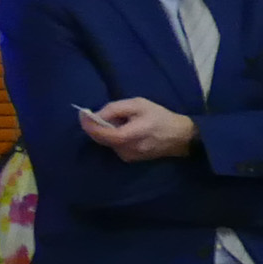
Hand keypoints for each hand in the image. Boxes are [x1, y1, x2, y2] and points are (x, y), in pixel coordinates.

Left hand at [79, 98, 198, 162]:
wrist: (180, 136)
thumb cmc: (159, 117)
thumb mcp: (138, 104)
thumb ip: (115, 109)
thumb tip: (96, 115)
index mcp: (132, 135)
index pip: (104, 135)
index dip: (90, 126)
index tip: (82, 115)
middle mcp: (128, 150)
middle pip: (102, 139)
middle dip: (96, 127)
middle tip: (102, 114)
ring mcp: (129, 157)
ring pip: (108, 143)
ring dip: (106, 131)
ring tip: (120, 121)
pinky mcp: (130, 159)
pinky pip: (115, 146)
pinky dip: (114, 137)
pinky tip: (125, 130)